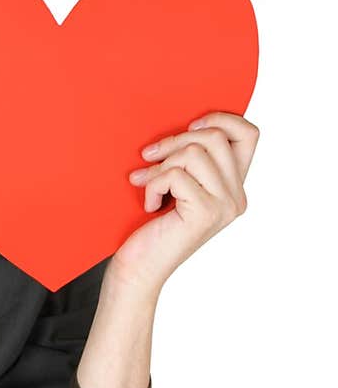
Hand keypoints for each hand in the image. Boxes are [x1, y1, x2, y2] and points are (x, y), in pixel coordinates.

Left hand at [112, 111, 259, 294]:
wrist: (138, 269)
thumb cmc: (150, 226)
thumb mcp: (176, 184)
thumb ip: (190, 159)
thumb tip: (187, 124)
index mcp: (234, 186)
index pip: (249, 134)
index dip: (220, 118)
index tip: (189, 128)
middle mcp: (237, 197)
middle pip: (214, 137)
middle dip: (173, 141)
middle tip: (148, 158)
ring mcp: (225, 206)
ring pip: (193, 152)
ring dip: (160, 165)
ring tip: (146, 184)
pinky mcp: (205, 213)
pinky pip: (175, 175)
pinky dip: (152, 185)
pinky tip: (149, 205)